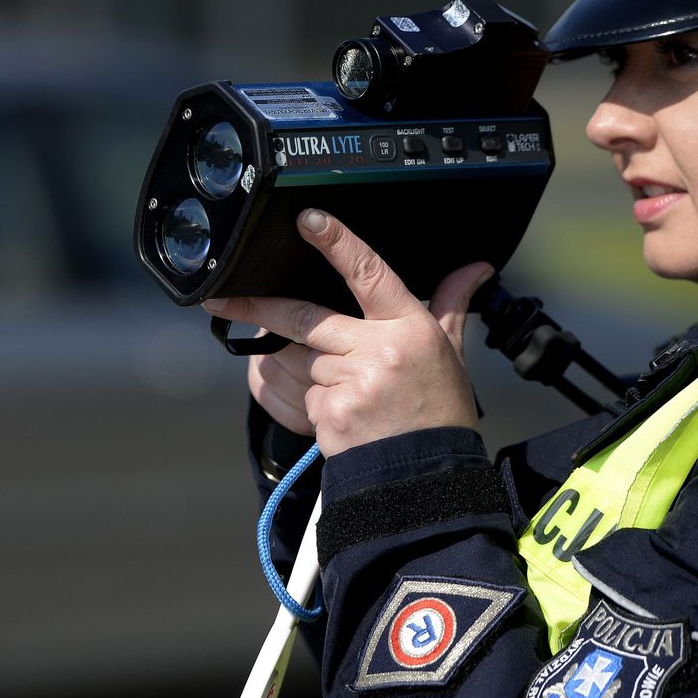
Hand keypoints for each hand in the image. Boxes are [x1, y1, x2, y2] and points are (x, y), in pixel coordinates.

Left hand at [204, 208, 493, 456]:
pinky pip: (306, 398)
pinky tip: (347, 420)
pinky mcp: (332, 414)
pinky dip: (319, 406)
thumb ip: (451, 304)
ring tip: (354, 395)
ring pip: (305, 361)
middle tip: (222, 301)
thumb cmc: (439, 412)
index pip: (369, 273)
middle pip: (305, 317)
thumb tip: (475, 267)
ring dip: (315, 374)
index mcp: (409, 327)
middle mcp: (380, 350)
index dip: (337, 243)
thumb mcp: (450, 354)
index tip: (309, 219)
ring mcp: (353, 383)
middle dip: (259, 308)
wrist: (430, 478)